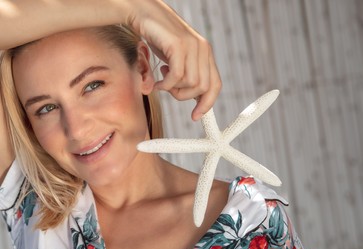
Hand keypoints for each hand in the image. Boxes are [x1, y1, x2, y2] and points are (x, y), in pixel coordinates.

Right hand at [129, 0, 221, 120]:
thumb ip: (187, 75)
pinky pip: (177, 76)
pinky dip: (165, 85)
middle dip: (185, 97)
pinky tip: (156, 82)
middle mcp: (203, 49)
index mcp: (205, 53)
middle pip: (204, 88)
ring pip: (192, 84)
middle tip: (170, 92)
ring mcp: (192, 46)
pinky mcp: (179, 45)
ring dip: (174, 90)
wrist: (143, 12)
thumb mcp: (176, 59)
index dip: (207, 104)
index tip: (195, 116)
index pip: (215, 84)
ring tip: (162, 82)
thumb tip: (193, 98)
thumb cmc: (158, 37)